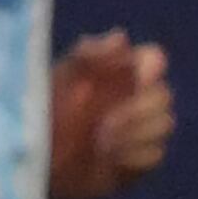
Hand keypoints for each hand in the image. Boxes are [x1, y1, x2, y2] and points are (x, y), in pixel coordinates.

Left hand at [50, 30, 173, 198]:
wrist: (32, 161)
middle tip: (106, 121)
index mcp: (116, 72)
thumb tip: (121, 37)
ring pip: (164, 123)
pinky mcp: (139, 160)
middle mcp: (134, 98)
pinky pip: (156, 153)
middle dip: (139, 109)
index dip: (149, 68)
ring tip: (102, 140)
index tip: (135, 80)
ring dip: (135, 133)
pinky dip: (133, 156)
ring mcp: (140, 130)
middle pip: (164, 95)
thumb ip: (89, 56)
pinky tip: (109, 158)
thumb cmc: (41, 114)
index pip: (154, 59)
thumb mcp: (61, 80)